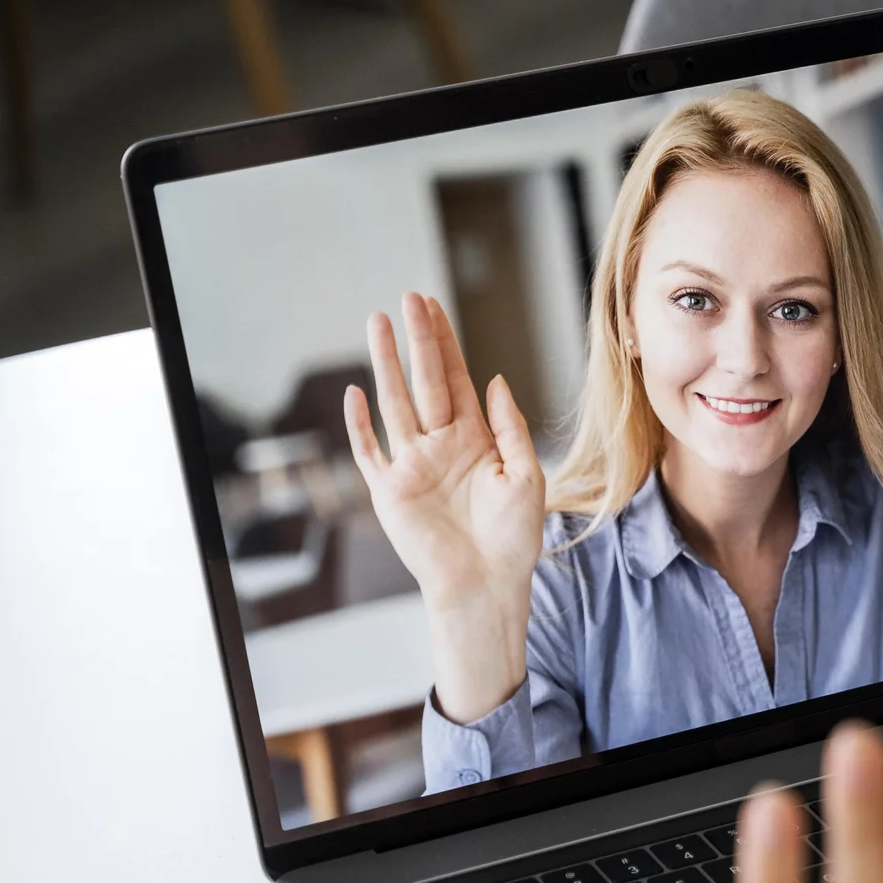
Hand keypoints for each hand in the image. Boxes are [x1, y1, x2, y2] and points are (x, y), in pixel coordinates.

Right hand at [341, 291, 544, 721]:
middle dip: (418, 340)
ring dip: (386, 364)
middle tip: (409, 298)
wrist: (488, 584)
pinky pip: (369, 451)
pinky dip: (360, 424)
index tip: (433, 307)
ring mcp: (412, 465)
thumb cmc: (514, 538)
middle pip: (425, 381)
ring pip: (395, 403)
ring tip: (378, 323)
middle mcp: (440, 445)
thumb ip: (509, 427)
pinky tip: (356, 392)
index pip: (455, 380)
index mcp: (475, 439)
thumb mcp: (527, 475)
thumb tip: (494, 380)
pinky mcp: (389, 491)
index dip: (445, 343)